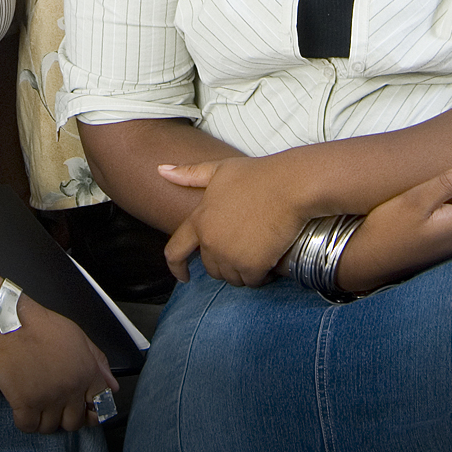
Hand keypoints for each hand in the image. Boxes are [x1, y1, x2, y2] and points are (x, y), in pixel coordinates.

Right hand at [0, 295, 116, 433]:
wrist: (9, 323)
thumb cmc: (42, 326)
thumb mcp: (77, 336)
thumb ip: (98, 361)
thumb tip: (112, 386)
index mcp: (86, 372)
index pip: (100, 404)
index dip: (92, 410)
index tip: (84, 410)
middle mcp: (70, 389)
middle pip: (74, 422)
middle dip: (66, 416)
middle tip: (55, 404)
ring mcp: (48, 399)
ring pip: (51, 427)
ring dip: (44, 419)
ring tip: (38, 402)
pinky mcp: (25, 405)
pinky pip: (29, 427)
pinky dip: (26, 421)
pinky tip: (24, 407)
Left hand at [158, 154, 307, 286]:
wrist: (290, 186)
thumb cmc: (258, 175)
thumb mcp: (219, 170)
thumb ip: (189, 174)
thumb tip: (161, 170)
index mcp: (200, 220)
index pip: (175, 251)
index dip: (176, 267)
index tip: (183, 275)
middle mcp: (211, 242)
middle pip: (211, 269)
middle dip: (225, 263)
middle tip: (245, 247)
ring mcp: (231, 256)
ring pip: (232, 278)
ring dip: (243, 271)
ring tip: (258, 251)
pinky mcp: (252, 267)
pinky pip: (253, 282)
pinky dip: (261, 276)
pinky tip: (269, 262)